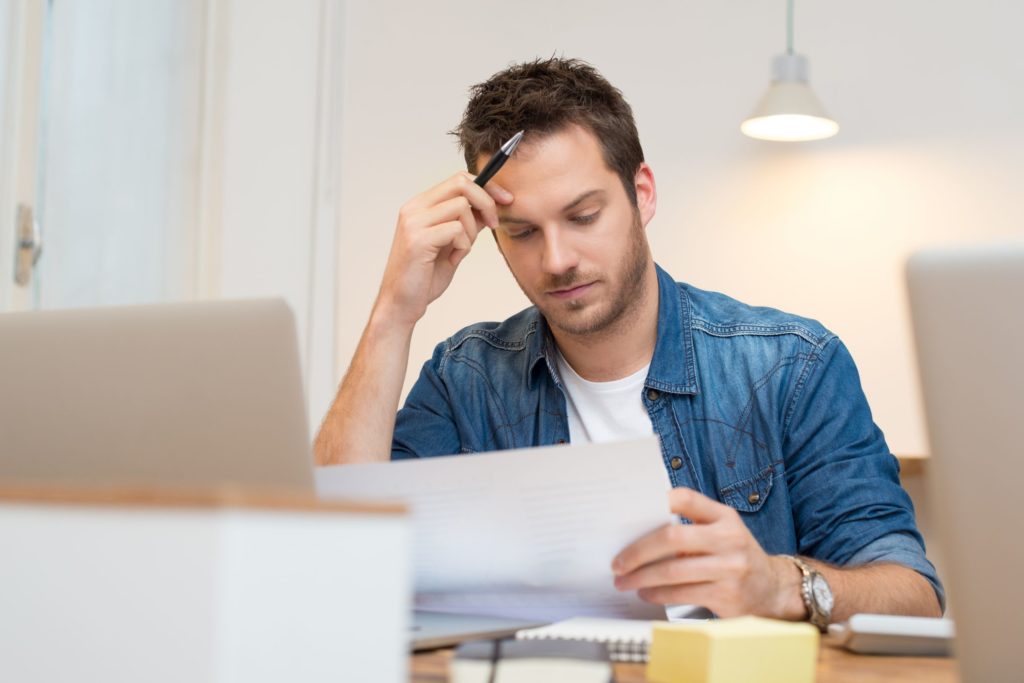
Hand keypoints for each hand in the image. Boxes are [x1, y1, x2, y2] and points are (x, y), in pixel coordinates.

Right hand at [377, 172, 512, 326]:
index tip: (504, 200)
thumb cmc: (424, 277)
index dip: (486, 187)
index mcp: (420, 206)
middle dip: (486, 202)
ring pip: (462, 206)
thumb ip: (467, 224)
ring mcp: (414, 222)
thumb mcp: (453, 245)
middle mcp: (414, 208)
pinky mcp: (418, 239)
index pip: (458, 179)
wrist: (401, 304)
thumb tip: (489, 207)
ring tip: (461, 250)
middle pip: (461, 183)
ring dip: (472, 230)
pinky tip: (454, 258)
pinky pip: (456, 229)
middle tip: (494, 224)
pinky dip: (464, 245)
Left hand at [611, 487, 804, 618]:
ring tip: (624, 581)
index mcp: (724, 517)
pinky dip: (657, 594)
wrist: (772, 589)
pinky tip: (646, 593)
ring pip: (673, 571)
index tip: (629, 511)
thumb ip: (689, 527)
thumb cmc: (734, 557)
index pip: (686, 498)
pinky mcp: (727, 595)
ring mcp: (730, 568)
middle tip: (618, 562)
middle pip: (672, 537)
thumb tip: (636, 532)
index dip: (657, 501)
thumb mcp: (721, 533)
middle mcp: (729, 538)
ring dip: (641, 578)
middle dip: (637, 551)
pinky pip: (681, 594)